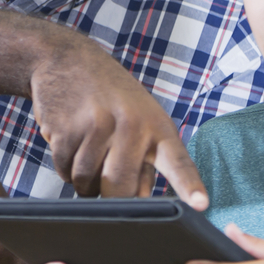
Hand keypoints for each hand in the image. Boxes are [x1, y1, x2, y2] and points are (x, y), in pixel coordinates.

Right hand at [28, 32, 206, 203]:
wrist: (67, 59)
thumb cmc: (109, 94)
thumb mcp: (138, 117)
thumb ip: (144, 158)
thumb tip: (140, 199)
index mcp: (156, 125)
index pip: (177, 161)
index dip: (188, 185)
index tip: (200, 204)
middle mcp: (130, 125)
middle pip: (121, 188)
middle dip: (111, 197)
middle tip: (106, 183)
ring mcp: (97, 126)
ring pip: (86, 183)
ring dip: (82, 181)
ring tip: (85, 151)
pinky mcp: (66, 129)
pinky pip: (64, 170)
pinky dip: (64, 167)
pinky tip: (69, 142)